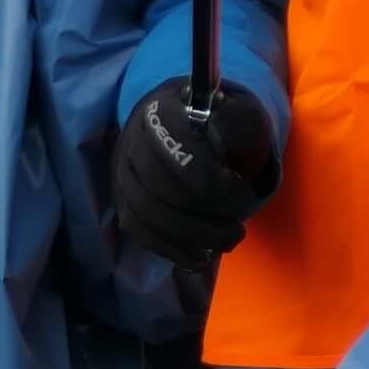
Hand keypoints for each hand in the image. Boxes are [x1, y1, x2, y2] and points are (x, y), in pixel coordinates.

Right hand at [114, 80, 279, 270]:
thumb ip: (240, 124)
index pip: (180, 155)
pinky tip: (198, 257)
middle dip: (204, 219)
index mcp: (163, 114)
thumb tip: (228, 148)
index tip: (246, 198)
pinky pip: (139, 231)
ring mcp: (122, 173)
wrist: (184, 120)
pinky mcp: (122, 200)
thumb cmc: (219, 119)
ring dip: (190, 238)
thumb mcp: (239, 111)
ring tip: (225, 244)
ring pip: (147, 214)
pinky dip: (170, 249)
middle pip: (160, 190)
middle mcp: (133, 142)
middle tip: (238, 232)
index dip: (214, 183)